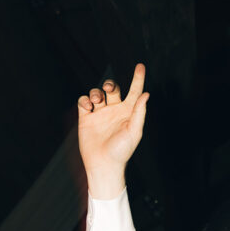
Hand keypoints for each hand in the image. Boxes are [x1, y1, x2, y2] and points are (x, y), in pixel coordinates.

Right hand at [77, 64, 148, 195]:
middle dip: (110, 84)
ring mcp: (100, 114)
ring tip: (97, 101)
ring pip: (97, 93)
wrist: (103, 164)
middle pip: (113, 89)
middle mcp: (115, 111)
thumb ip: (139, 113)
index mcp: (129, 113)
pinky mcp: (86, 119)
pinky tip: (88, 107)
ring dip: (96, 92)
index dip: (138, 79)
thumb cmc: (121, 151)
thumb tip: (146, 95)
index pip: (135, 92)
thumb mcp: (134, 131)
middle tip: (110, 89)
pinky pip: (84, 102)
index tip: (140, 66)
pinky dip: (85, 100)